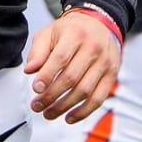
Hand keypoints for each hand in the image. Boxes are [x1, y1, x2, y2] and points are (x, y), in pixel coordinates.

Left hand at [25, 7, 120, 122]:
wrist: (100, 24)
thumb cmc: (71, 31)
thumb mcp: (50, 33)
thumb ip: (38, 51)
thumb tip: (30, 70)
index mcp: (75, 35)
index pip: (61, 58)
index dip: (47, 75)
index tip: (35, 88)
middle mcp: (93, 48)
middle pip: (72, 77)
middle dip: (52, 96)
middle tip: (37, 106)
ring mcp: (105, 63)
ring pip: (85, 91)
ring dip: (64, 107)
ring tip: (48, 114)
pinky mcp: (112, 75)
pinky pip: (99, 98)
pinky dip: (83, 112)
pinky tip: (69, 118)